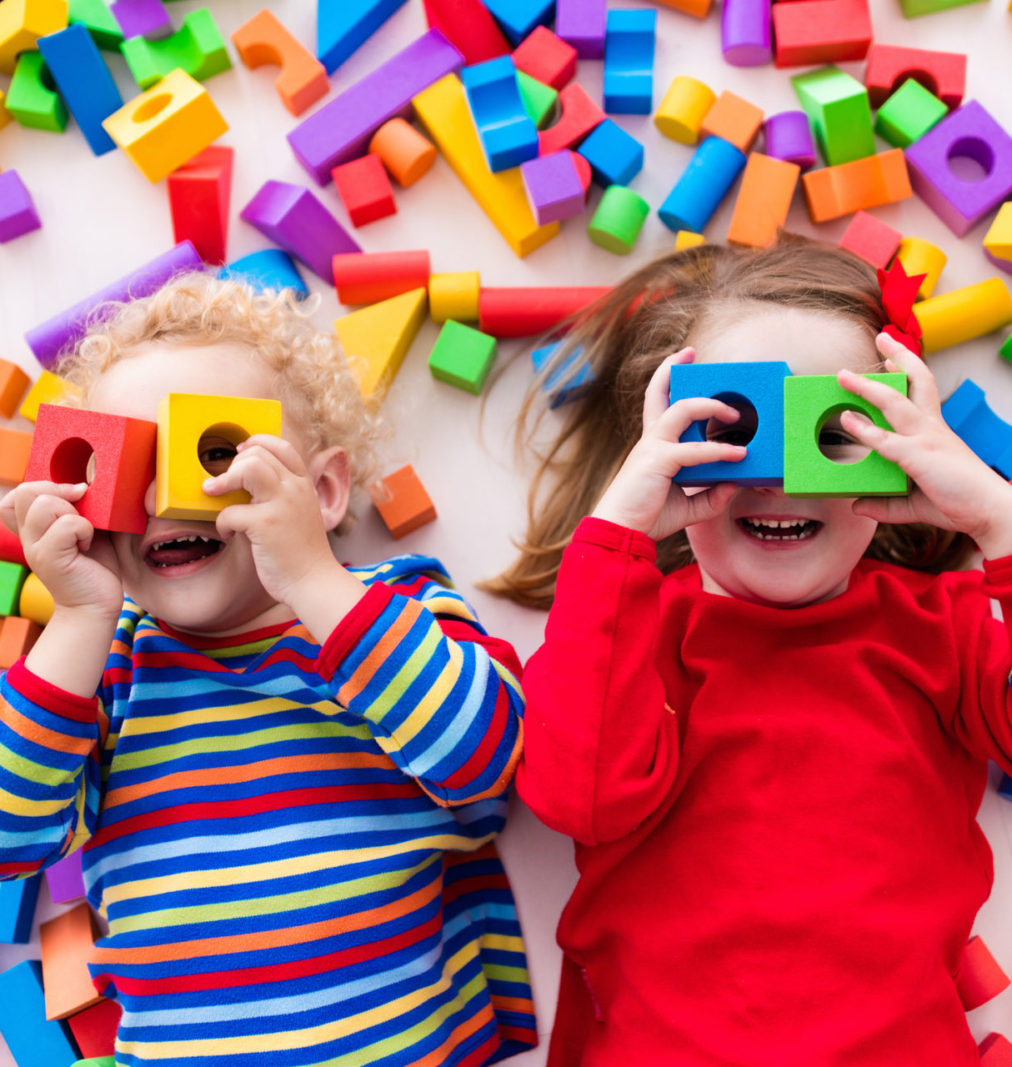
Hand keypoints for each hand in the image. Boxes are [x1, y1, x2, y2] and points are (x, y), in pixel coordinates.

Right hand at [0, 481, 121, 619]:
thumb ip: (83, 507)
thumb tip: (90, 482)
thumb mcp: (90, 529)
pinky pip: (67, 524)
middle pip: (27, 491)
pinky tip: (87, 545)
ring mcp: (35, 547)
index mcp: (35, 527)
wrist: (96, 606)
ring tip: (84, 533)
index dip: (45, 486)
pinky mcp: (49, 558)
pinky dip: (84, 529)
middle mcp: (29, 536)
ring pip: (44, 504)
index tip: (74, 498)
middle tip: (82, 513)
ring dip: (73, 513)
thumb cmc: (96, 567)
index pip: (19, 492)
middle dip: (60, 492)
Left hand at [204, 435, 363, 634]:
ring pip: (247, 468)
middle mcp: (295, 489)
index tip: (240, 455)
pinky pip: (230, 511)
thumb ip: (282, 495)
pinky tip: (230, 536)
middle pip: (258, 453)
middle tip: (224, 485)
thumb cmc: (302, 553)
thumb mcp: (300, 513)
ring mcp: (281, 504)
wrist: (314, 581)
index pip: (281, 446)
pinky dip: (223, 524)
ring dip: (223, 480)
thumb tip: (248, 481)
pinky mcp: (265, 524)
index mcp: (304, 485)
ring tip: (214, 493)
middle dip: (233, 465)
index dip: (256, 444)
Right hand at [591, 349, 745, 539]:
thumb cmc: (647, 518)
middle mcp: (651, 440)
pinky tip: (738, 455)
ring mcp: (653, 447)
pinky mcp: (658, 461)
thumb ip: (711, 495)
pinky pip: (694, 450)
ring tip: (735, 414)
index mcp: (653, 446)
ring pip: (682, 409)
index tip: (683, 361)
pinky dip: (718, 451)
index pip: (659, 404)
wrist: (621, 533)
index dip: (667, 379)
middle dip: (673, 367)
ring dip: (711, 405)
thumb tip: (735, 484)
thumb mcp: (688, 506)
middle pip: (658, 392)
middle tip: (692, 353)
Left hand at [837, 333, 1011, 558]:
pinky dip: (865, 429)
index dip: (907, 371)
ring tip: (843, 375)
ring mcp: (926, 439)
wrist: (989, 512)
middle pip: (916, 381)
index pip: (922, 391)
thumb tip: (857, 505)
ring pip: (894, 403)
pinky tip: (847, 419)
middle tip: (881, 336)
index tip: (891, 357)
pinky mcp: (919, 456)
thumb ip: (885, 504)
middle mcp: (932, 428)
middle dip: (899, 356)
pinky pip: (887, 440)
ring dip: (867, 387)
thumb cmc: (958, 503)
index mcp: (935, 432)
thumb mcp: (913, 504)